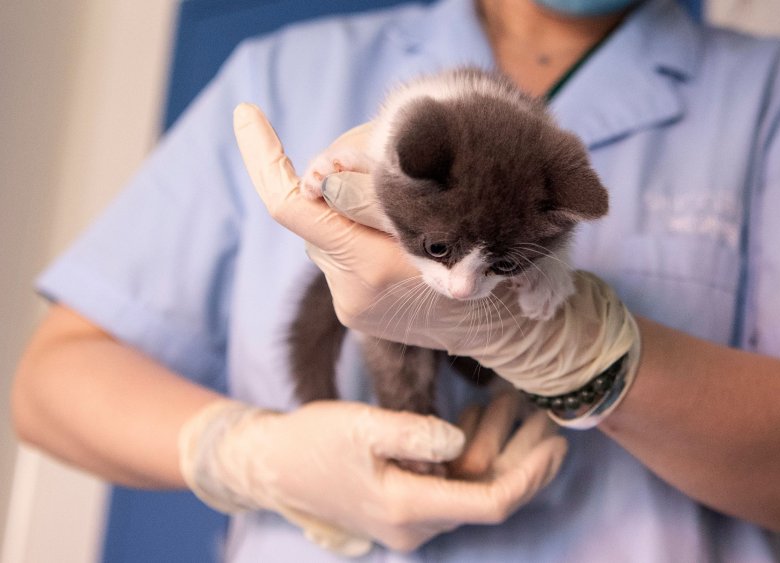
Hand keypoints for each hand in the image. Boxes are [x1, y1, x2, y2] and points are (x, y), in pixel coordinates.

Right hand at [178, 395, 566, 554]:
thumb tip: (460, 441)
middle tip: (549, 415)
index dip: (530, 476)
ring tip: (516, 402)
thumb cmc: (313, 442)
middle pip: (489, 494)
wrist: (273, 465)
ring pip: (475, 486)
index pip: (489, 502)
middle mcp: (417, 523)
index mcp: (409, 508)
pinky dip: (473, 450)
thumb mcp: (360, 427)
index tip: (558, 444)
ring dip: (499, 446)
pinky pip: (455, 482)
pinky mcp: (409, 503)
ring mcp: (413, 517)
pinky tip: (480, 413)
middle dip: (524, 455)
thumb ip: (413, 433)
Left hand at [233, 103, 638, 401]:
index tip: (246, 112)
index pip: (291, 203)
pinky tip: (396, 241)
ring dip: (352, 212)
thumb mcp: (446, 216)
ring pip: (328, 230)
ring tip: (403, 218)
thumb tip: (319, 173)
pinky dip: (360, 235)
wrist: (505, 329)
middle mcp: (351, 290)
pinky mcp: (354, 311)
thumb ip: (379, 192)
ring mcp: (350, 304)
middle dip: (335, 184)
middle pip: (316, 210)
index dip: (262, 154)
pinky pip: (340, 254)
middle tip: (365, 165)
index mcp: (373, 265)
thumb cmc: (488, 262)